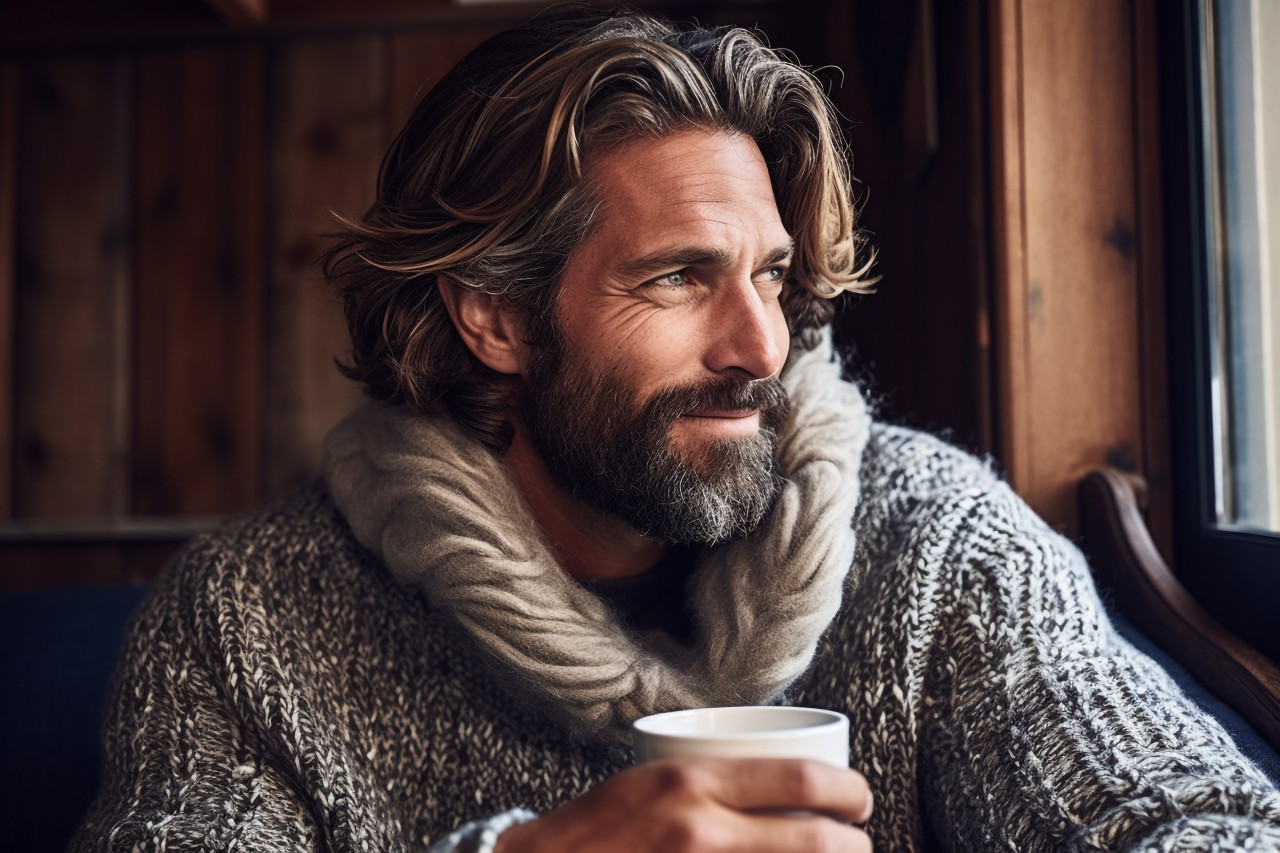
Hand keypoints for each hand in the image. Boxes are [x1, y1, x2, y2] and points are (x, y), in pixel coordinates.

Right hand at [494, 757, 872, 851]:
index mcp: (691, 782)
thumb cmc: (597, 831)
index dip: (847, 791)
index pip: (798, 780)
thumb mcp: (652, 783)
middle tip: (861, 840)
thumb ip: (711, 785)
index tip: (858, 798)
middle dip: (855, 844)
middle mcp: (701, 831)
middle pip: (814, 839)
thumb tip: (782, 790)